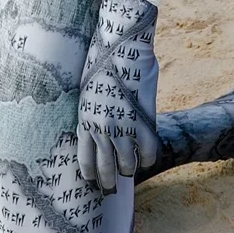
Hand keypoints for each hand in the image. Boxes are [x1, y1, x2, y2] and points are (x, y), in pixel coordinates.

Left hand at [77, 0, 159, 192]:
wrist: (120, 43)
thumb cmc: (102, 59)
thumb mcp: (87, 88)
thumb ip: (92, 109)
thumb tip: (96, 122)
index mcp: (84, 120)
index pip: (84, 160)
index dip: (90, 174)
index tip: (93, 181)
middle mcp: (101, 129)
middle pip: (105, 169)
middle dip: (108, 181)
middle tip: (111, 189)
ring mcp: (123, 127)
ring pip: (127, 164)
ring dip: (129, 168)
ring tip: (130, 169)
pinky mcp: (143, 121)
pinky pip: (149, 151)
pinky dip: (148, 157)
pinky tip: (147, 157)